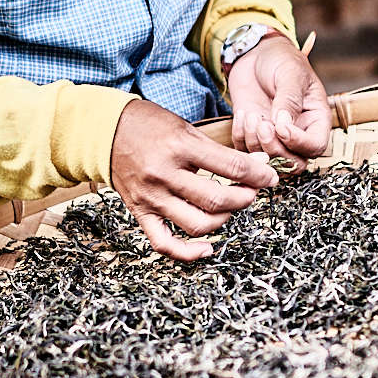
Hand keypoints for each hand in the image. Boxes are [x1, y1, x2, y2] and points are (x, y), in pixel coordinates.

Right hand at [110, 97, 278, 260]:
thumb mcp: (185, 127)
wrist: (106, 131)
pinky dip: (188, 252)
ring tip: (232, 208)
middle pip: (216, 199)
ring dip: (224, 220)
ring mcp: (151, 197)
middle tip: (254, 192)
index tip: (270, 177)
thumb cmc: (150, 125)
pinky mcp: (140, 212)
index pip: (229, 166)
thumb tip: (255, 164)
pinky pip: (165, 243)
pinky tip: (208, 248)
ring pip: (197, 224)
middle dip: (244, 198)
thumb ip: (216, 150)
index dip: (257, 175)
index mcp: (179, 146)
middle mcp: (165, 174)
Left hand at [228, 34, 331, 171]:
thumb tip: (284, 124)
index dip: (299, 143)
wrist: (255, 52)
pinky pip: (245, 150)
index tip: (282, 127)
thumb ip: (290, 99)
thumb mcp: (290, 73)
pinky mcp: (252, 134)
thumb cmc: (280, 58)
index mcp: (315, 118)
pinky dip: (241, 137)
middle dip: (275, 149)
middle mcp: (297, 132)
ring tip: (252, 115)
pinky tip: (242, 114)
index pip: (315, 146)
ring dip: (255, 142)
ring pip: (268, 161)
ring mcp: (274, 135)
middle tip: (263, 126)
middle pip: (293, 163)